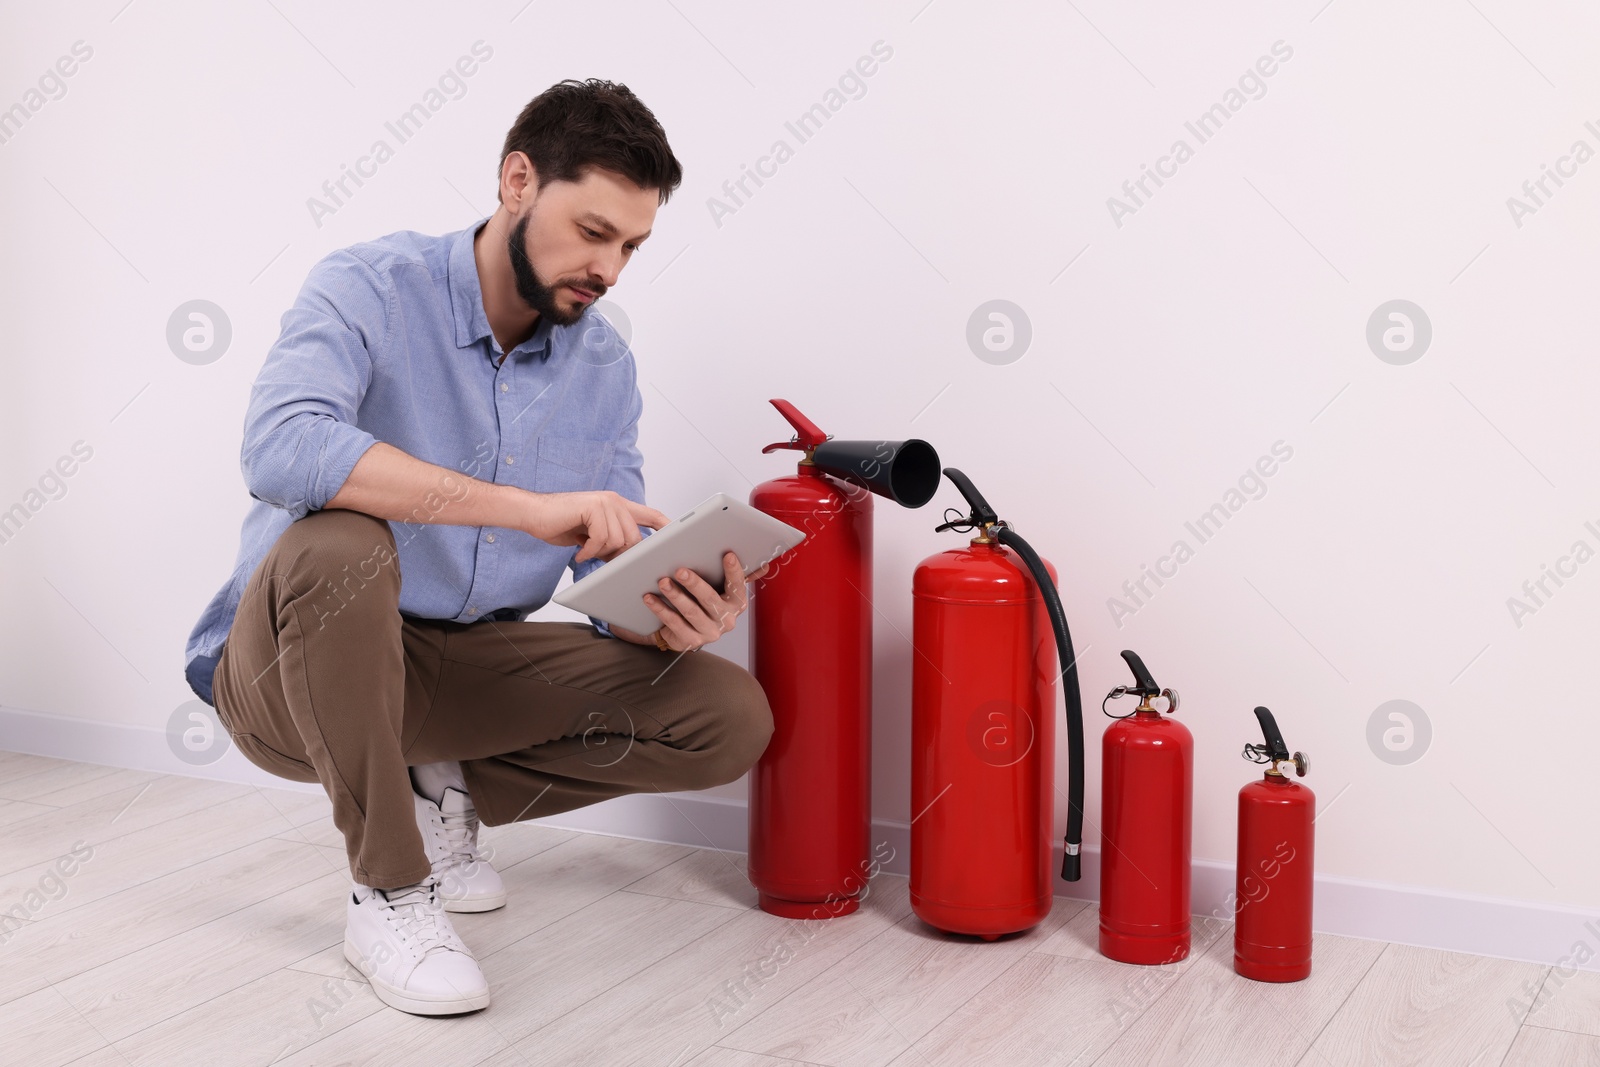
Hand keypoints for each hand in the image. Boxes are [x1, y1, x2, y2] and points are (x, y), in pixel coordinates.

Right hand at [524, 490, 670, 562]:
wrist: (533, 514)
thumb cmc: (561, 525)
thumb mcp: (593, 537)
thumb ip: (612, 542)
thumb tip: (628, 559)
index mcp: (618, 506)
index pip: (650, 515)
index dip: (666, 527)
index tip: (678, 538)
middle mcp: (615, 501)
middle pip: (634, 538)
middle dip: (618, 554)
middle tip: (597, 556)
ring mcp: (605, 502)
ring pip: (618, 540)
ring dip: (599, 552)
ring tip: (584, 549)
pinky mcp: (593, 507)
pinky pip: (602, 538)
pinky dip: (589, 550)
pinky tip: (579, 549)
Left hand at [613, 552, 769, 651]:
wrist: (686, 630)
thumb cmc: (704, 602)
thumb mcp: (721, 588)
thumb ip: (737, 576)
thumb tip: (764, 566)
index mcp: (737, 603)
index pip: (737, 585)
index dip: (734, 571)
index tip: (727, 555)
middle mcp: (726, 620)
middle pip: (710, 599)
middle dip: (694, 583)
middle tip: (680, 570)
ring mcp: (709, 633)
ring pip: (691, 612)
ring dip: (675, 595)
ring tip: (662, 581)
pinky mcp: (691, 642)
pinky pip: (674, 624)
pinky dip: (661, 609)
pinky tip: (650, 597)